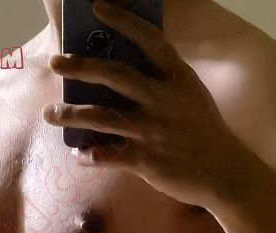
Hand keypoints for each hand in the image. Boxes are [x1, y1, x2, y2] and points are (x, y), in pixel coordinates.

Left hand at [42, 0, 254, 209]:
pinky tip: (79, 155)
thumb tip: (128, 69)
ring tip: (50, 114)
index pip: (148, 40)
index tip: (97, 7)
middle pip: (115, 75)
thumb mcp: (192, 97)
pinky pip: (108, 155)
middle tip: (56, 62)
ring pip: (102, 117)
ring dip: (72, 114)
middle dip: (81, 67)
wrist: (225, 173)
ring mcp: (153, 130)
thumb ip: (165, 81)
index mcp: (177, 79)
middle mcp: (163, 100)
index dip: (122, 21)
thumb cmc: (204, 132)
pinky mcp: (146, 159)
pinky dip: (90, 156)